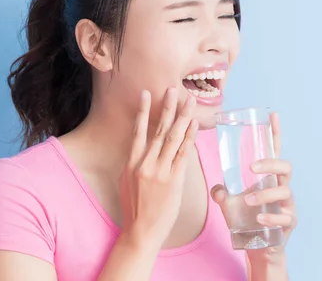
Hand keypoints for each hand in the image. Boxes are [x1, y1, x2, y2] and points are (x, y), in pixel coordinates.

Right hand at [119, 88, 197, 249]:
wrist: (141, 231)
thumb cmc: (136, 208)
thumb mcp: (127, 182)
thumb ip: (135, 162)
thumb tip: (143, 147)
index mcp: (131, 163)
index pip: (138, 131)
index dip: (144, 111)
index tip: (147, 93)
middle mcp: (145, 163)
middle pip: (158, 129)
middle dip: (167, 107)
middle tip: (173, 88)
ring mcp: (160, 171)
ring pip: (173, 138)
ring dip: (182, 117)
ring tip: (189, 100)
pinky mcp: (174, 180)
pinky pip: (184, 153)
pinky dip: (190, 137)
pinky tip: (194, 124)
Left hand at [211, 112, 296, 263]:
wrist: (259, 249)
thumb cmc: (247, 220)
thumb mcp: (231, 204)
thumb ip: (222, 194)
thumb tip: (218, 189)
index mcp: (269, 178)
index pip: (274, 152)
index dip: (275, 133)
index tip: (273, 115)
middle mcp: (281, 188)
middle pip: (285, 167)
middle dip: (270, 164)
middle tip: (252, 168)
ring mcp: (287, 205)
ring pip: (284, 192)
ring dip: (265, 194)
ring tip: (247, 202)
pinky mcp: (288, 223)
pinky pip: (285, 217)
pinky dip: (271, 217)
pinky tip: (259, 218)